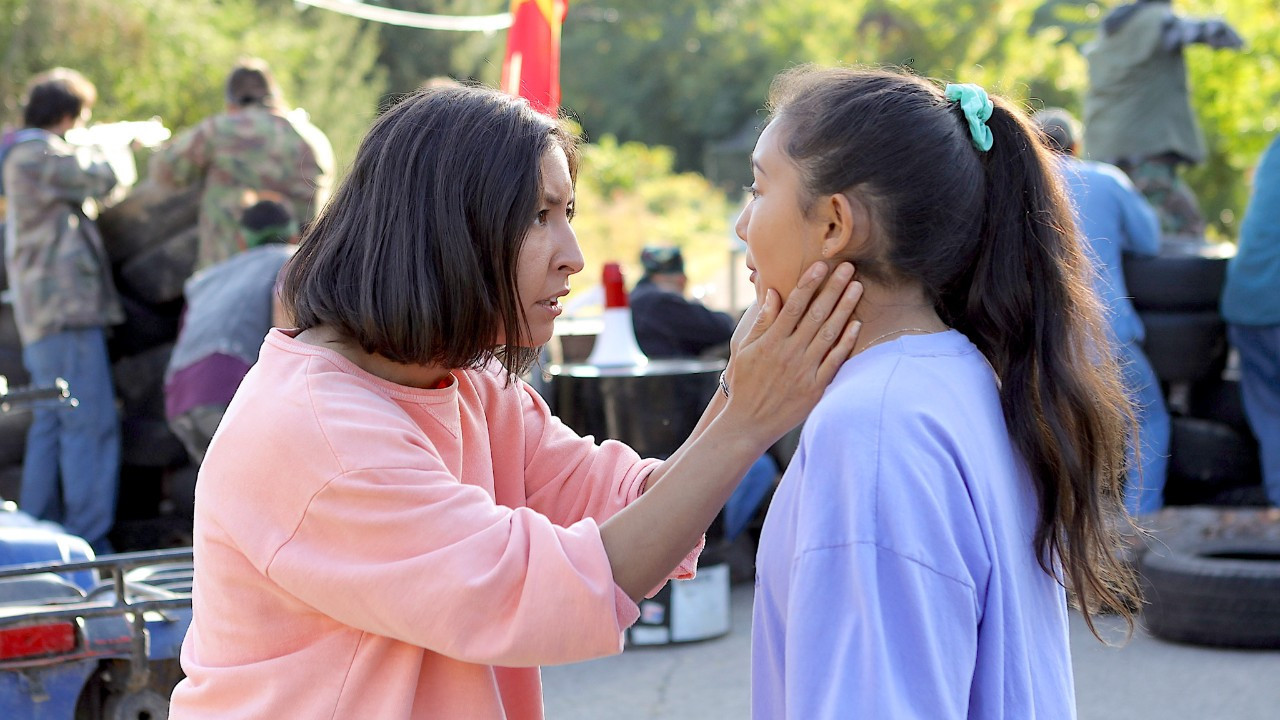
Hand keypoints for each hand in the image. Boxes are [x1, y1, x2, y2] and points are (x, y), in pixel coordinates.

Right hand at [720, 261, 861, 446]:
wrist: (749, 422)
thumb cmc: (745, 383)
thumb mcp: (745, 350)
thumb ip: (761, 322)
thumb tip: (774, 295)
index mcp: (771, 341)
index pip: (793, 305)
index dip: (808, 283)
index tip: (821, 265)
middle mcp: (789, 352)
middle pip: (815, 314)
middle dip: (833, 288)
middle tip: (849, 268)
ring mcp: (804, 370)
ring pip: (828, 333)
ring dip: (844, 309)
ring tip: (857, 288)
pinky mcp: (815, 387)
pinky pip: (834, 361)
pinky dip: (846, 343)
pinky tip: (856, 325)